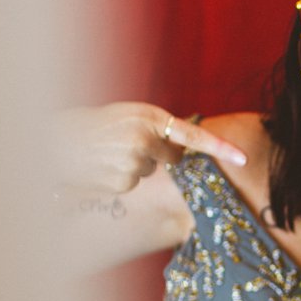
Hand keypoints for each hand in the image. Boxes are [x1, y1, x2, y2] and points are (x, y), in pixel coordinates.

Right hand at [52, 102, 246, 194]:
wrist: (57, 140)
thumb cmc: (95, 125)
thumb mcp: (129, 116)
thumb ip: (156, 129)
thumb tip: (179, 151)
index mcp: (150, 117)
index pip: (194, 136)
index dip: (221, 148)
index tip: (243, 157)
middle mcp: (146, 139)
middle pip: (173, 158)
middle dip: (158, 154)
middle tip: (128, 144)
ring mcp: (136, 162)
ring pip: (150, 171)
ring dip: (134, 165)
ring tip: (108, 153)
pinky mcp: (124, 181)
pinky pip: (133, 184)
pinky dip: (120, 178)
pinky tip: (102, 167)